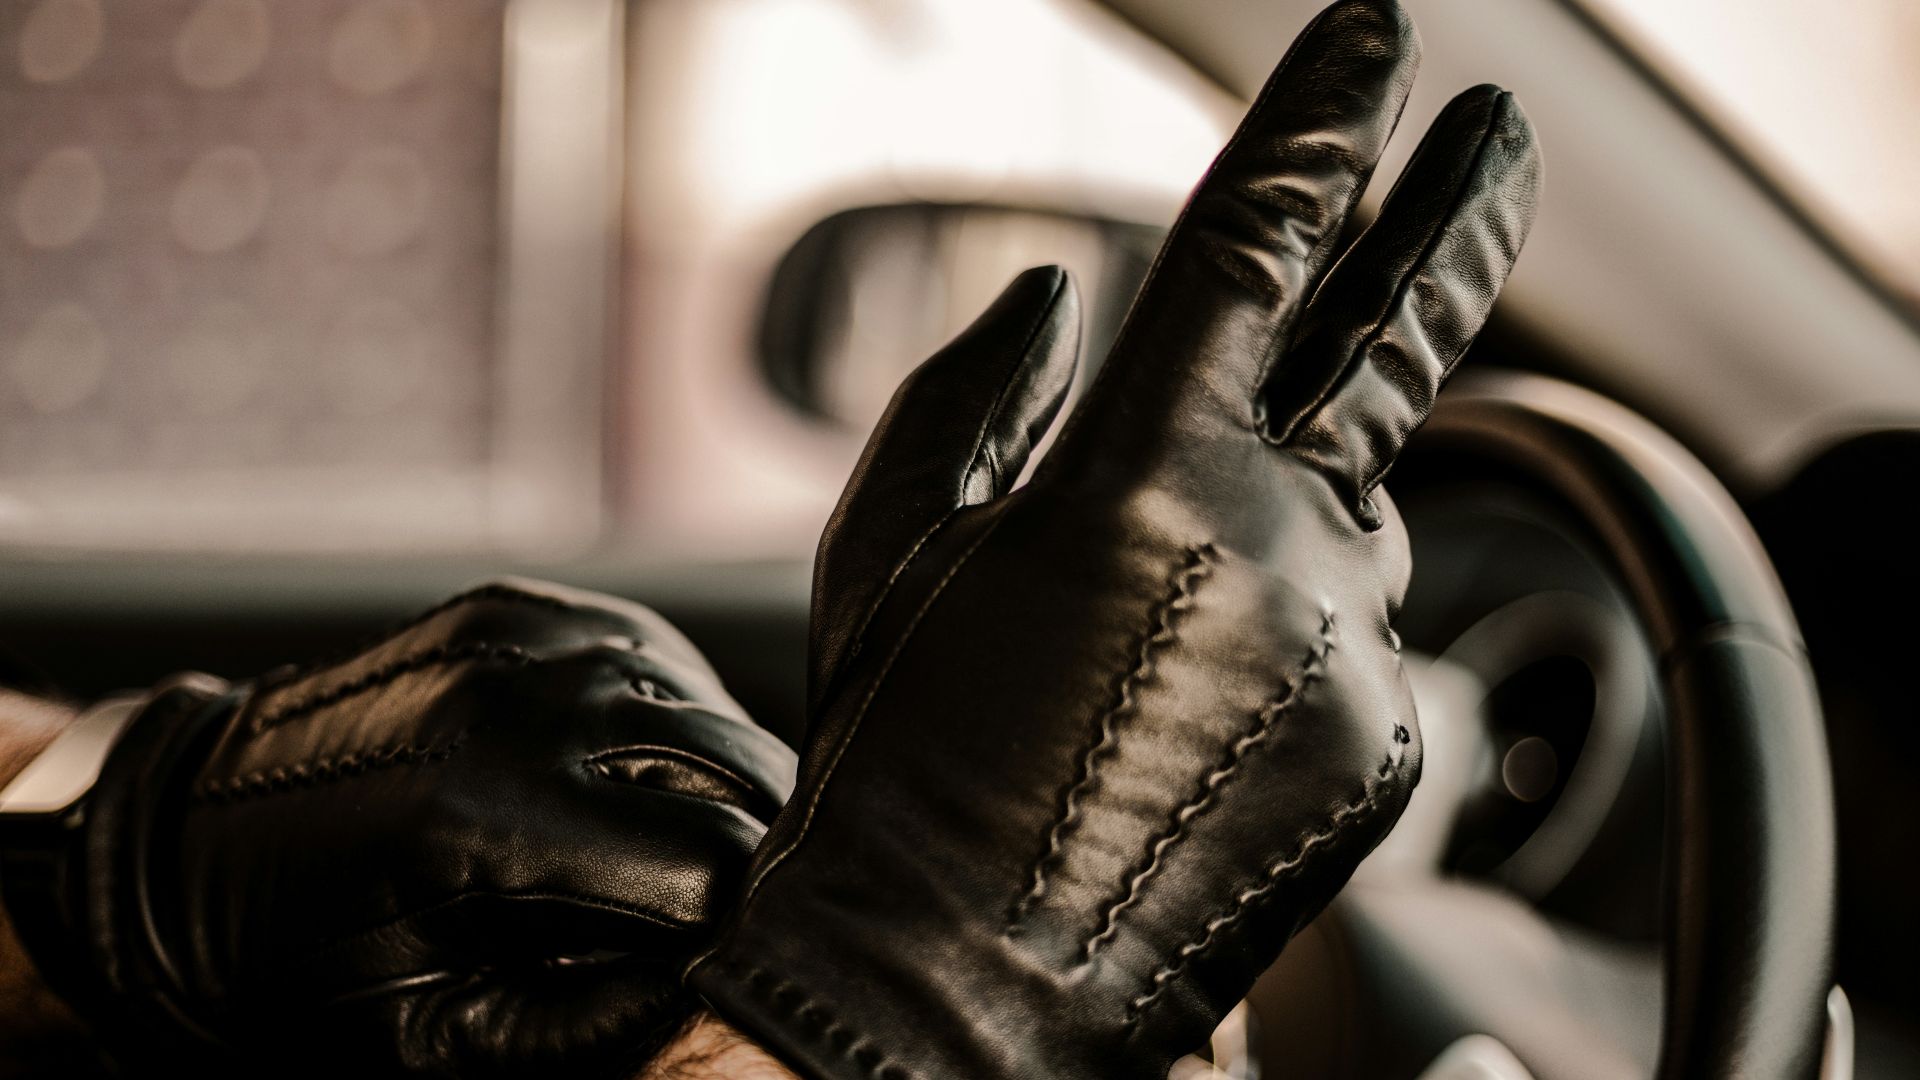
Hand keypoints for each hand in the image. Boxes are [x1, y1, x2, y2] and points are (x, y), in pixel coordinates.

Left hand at [6, 579, 794, 1077]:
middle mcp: (522, 703)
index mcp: (497, 818)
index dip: (733, 920)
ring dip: (708, 777)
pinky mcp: (519, 606)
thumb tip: (704, 990)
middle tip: (697, 905)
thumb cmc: (298, 962)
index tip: (712, 951)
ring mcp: (525, 639)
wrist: (182, 847)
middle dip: (740, 844)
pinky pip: (648, 657)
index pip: (713, 861)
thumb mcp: (433, 1038)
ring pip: (704, 708)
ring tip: (645, 838)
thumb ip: (583, 1026)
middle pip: (735, 770)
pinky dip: (656, 716)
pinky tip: (606, 767)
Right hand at [687, 2, 1539, 1076]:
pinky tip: (1185, 724)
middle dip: (1457, 215)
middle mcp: (1276, 545)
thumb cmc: (896, 778)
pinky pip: (1358, 646)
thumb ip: (968, 400)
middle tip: (1503, 129)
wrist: (954, 999)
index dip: (1323, 120)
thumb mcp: (886, 564)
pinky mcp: (1387, 748)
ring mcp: (1351, 652)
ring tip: (1157, 636)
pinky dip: (1291, 645)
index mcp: (1136, 474)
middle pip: (1400, 340)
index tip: (1374, 38)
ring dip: (1287, 527)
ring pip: (1358, 525)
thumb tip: (1058, 299)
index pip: (1258, 242)